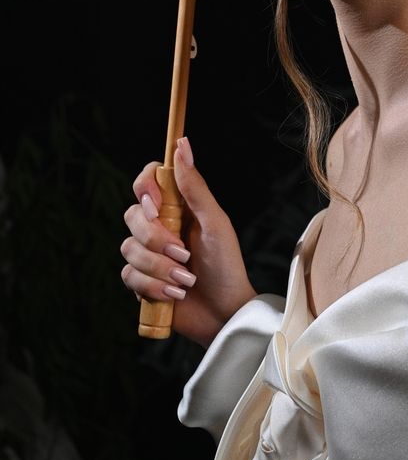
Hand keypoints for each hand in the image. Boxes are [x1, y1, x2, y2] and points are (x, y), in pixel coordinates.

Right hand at [121, 137, 256, 346]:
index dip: (145, 188)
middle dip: (157, 239)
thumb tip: (182, 146)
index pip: (148, 182)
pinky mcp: (141, 280)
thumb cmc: (226, 265)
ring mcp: (148, 253)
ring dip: (160, 267)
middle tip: (184, 253)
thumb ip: (195, 187)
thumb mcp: (215, 223)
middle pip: (133, 215)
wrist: (224, 313)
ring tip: (185, 280)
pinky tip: (175, 294)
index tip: (156, 204)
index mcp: (178, 207)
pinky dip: (153, 285)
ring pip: (129, 248)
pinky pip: (129, 275)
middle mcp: (159, 226)